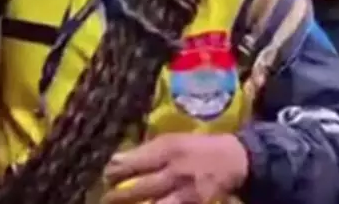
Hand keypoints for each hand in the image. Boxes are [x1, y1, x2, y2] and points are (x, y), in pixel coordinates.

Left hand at [102, 133, 248, 203]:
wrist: (232, 160)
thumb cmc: (197, 147)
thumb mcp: (173, 140)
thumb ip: (149, 151)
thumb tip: (119, 160)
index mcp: (168, 149)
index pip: (134, 162)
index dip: (115, 170)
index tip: (105, 174)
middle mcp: (174, 171)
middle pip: (139, 188)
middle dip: (117, 195)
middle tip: (105, 197)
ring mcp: (184, 192)